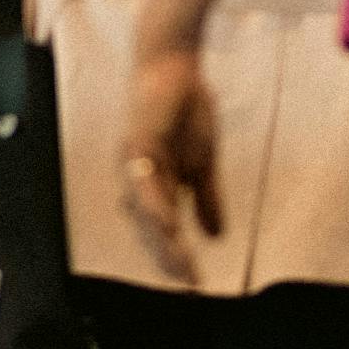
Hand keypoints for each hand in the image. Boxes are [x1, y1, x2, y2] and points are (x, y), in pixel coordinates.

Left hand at [117, 37, 222, 271]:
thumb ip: (206, 199)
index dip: (174, 256)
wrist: (176, 66)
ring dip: (163, 241)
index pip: (159, 231)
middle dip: (168, 257)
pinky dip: (155, 205)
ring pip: (145, 212)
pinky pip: (144, 182)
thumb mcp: (203, 162)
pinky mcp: (137, 144)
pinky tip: (168, 226)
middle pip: (148, 229)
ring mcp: (132, 162)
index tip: (195, 282)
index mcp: (150, 185)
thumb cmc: (186, 110)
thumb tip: (216, 236)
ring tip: (181, 266)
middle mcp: (134, 179)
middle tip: (190, 282)